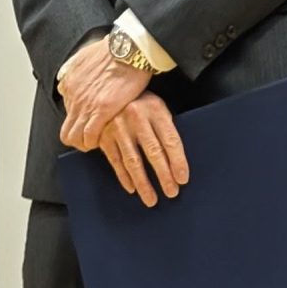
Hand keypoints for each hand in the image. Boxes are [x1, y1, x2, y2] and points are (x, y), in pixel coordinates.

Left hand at [58, 37, 150, 151]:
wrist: (128, 49)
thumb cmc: (113, 50)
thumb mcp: (85, 56)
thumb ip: (76, 67)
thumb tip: (72, 73)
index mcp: (70, 83)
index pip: (66, 110)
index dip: (79, 119)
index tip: (90, 120)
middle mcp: (74, 97)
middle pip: (66, 130)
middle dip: (78, 139)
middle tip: (91, 139)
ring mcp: (85, 106)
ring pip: (74, 138)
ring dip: (85, 144)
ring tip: (97, 142)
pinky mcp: (101, 111)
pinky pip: (89, 137)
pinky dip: (94, 142)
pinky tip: (104, 140)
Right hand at [98, 92, 189, 207]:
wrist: (107, 88)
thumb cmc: (139, 102)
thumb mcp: (156, 106)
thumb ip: (164, 128)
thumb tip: (176, 160)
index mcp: (155, 109)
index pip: (170, 140)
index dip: (178, 161)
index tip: (183, 178)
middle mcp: (136, 118)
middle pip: (154, 152)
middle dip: (164, 175)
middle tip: (172, 192)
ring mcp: (118, 128)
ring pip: (133, 161)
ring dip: (143, 183)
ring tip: (151, 199)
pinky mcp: (103, 136)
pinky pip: (115, 161)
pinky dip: (124, 177)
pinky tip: (132, 189)